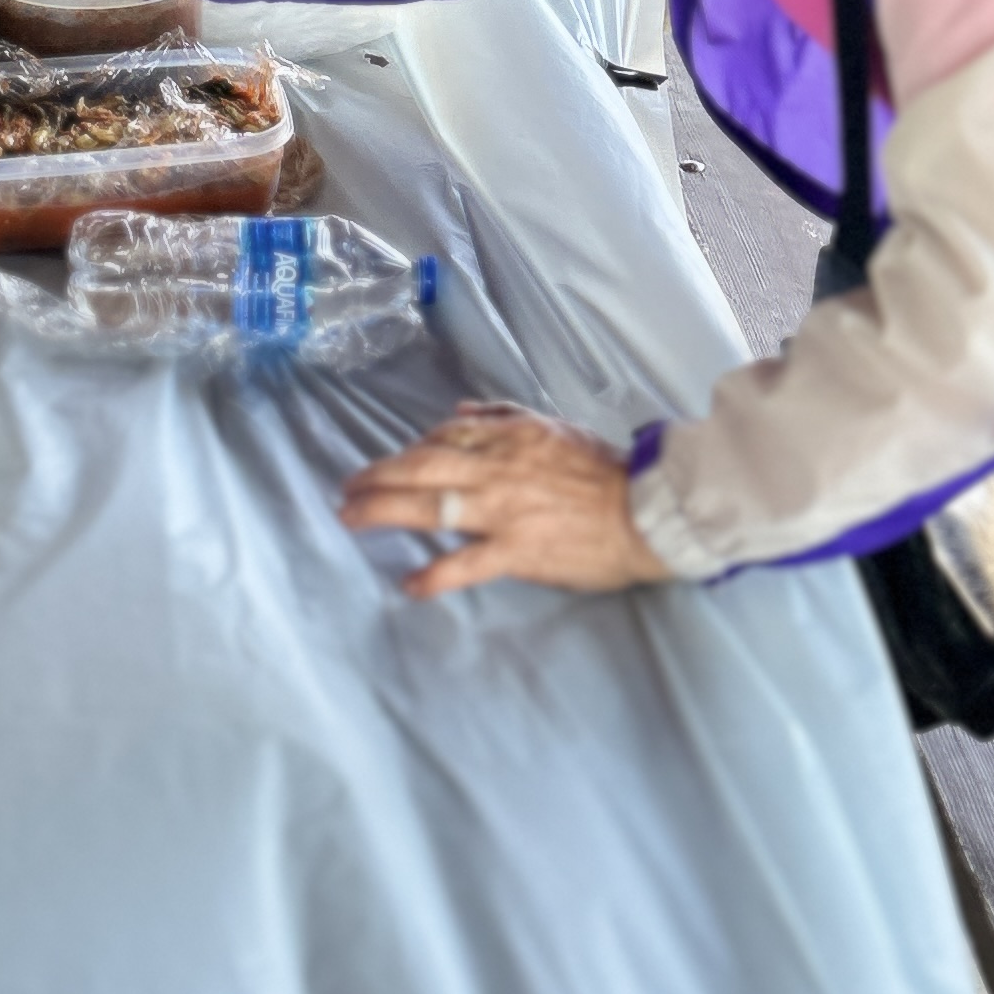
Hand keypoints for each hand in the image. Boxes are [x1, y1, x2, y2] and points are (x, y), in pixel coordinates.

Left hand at [339, 403, 664, 602]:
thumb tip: (458, 409)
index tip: (390, 465)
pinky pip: (465, 564)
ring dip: (383, 512)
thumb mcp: (553, 426)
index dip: (408, 451)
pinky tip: (409, 584)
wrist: (646, 511)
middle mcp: (497, 469)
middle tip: (346, 488)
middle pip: (421, 468)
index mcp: (508, 436)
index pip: (442, 437)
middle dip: (376, 476)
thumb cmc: (605, 470)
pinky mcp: (517, 551)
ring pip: (430, 507)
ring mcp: (503, 511)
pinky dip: (433, 575)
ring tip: (351, 518)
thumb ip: (502, 415)